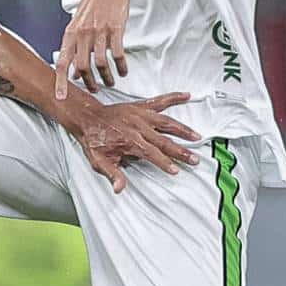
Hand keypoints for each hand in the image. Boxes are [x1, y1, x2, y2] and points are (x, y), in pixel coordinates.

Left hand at [54, 0, 130, 97]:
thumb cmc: (92, 6)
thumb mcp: (77, 25)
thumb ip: (74, 47)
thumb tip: (73, 72)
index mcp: (70, 34)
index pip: (62, 62)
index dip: (60, 82)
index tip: (61, 97)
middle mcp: (82, 34)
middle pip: (82, 67)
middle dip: (89, 83)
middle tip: (95, 89)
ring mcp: (99, 31)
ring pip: (100, 63)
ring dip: (106, 77)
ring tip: (110, 82)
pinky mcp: (116, 28)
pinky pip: (117, 53)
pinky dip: (121, 66)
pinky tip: (123, 71)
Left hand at [70, 92, 200, 192]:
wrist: (87, 118)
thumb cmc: (94, 140)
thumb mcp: (98, 161)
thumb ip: (111, 174)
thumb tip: (119, 189)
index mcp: (129, 141)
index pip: (151, 154)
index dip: (164, 163)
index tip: (176, 170)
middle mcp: (137, 127)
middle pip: (163, 141)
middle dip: (180, 151)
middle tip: (194, 160)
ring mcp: (140, 115)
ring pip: (166, 122)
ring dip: (183, 130)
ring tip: (197, 136)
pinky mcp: (141, 106)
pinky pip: (160, 101)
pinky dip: (174, 97)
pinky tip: (187, 96)